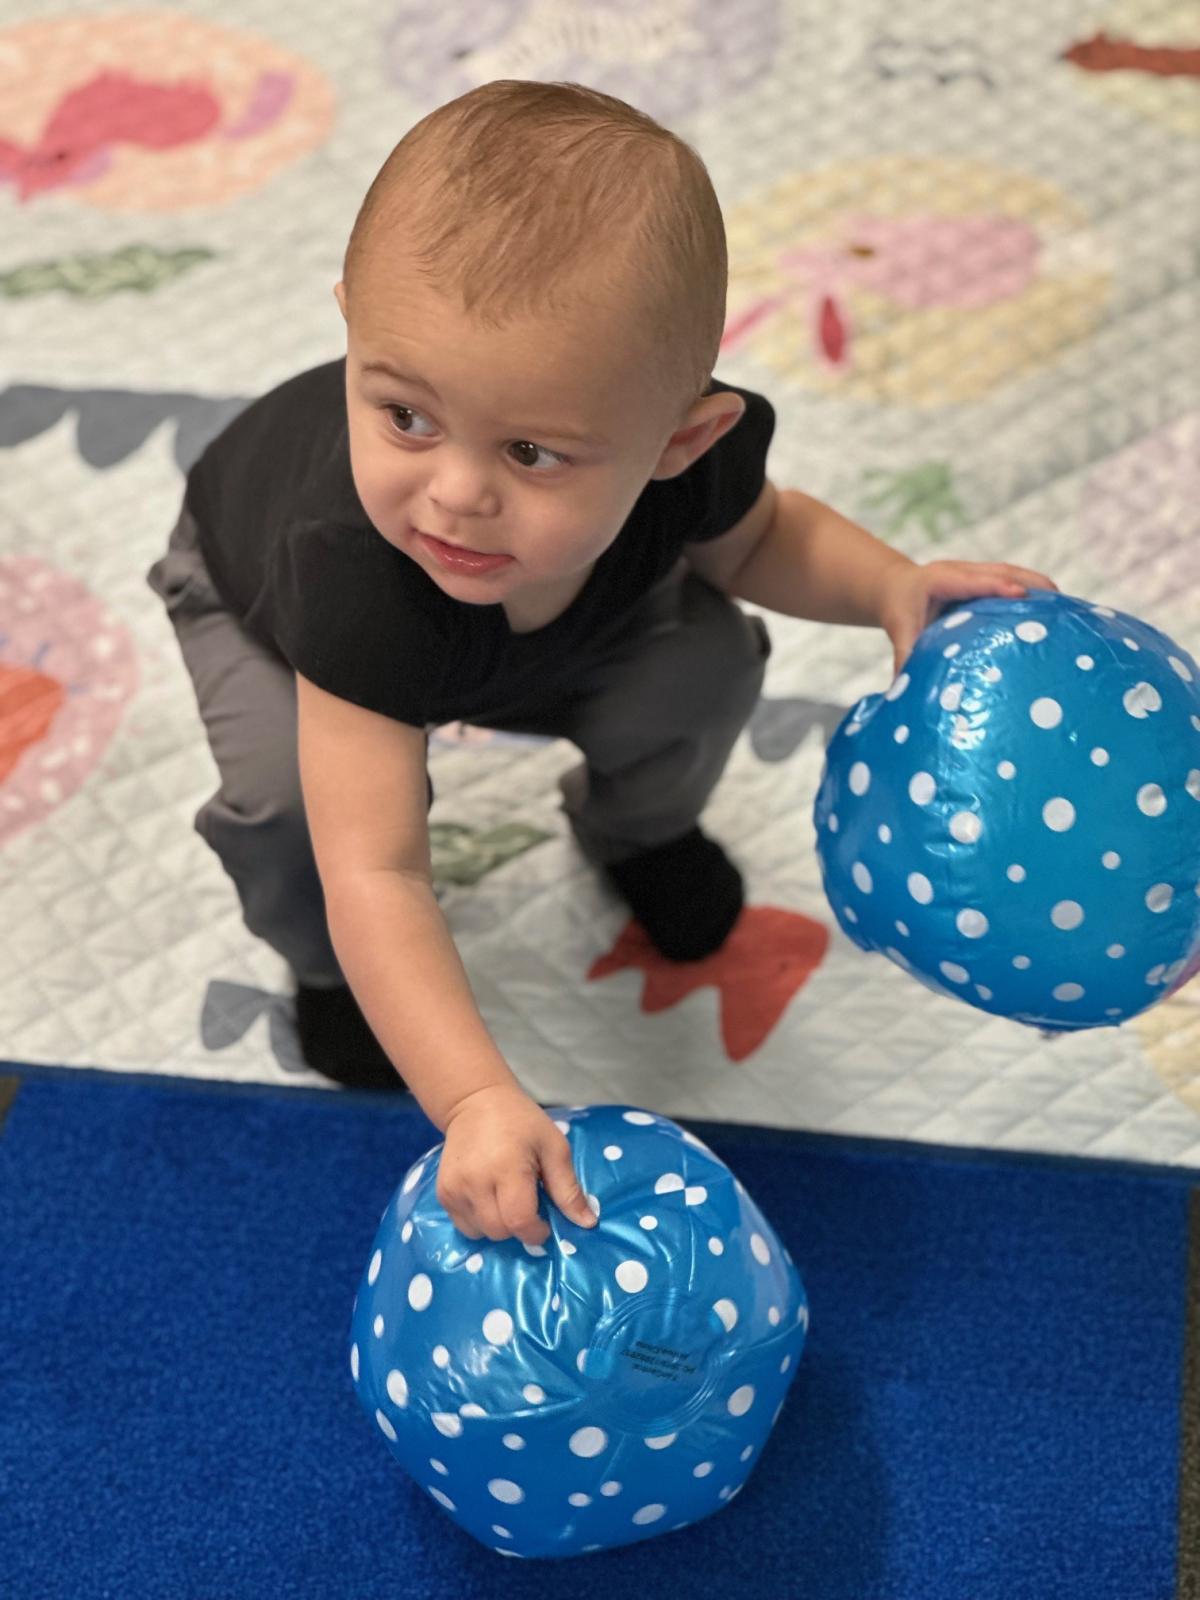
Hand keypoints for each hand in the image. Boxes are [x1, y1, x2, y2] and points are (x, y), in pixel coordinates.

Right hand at [437, 1084, 598, 1246]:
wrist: (475, 1103)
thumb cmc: (522, 1123)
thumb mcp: (554, 1147)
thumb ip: (568, 1189)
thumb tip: (588, 1224)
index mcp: (507, 1169)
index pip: (519, 1221)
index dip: (536, 1231)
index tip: (544, 1222)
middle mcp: (475, 1182)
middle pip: (499, 1232)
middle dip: (518, 1228)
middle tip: (526, 1204)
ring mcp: (454, 1189)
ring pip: (480, 1233)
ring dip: (498, 1226)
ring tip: (505, 1199)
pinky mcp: (443, 1193)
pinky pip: (463, 1225)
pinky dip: (479, 1221)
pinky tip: (488, 1197)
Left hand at [879, 559, 1057, 675]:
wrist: (897, 589)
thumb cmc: (898, 610)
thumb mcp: (899, 630)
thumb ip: (904, 654)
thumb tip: (902, 688)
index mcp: (940, 578)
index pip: (972, 581)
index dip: (996, 585)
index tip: (1019, 594)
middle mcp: (963, 571)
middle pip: (1002, 571)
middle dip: (1030, 584)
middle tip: (1058, 602)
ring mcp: (978, 573)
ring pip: (1014, 573)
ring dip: (1039, 587)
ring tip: (1065, 607)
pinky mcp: (988, 581)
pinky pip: (1015, 581)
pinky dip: (1035, 593)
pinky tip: (1054, 611)